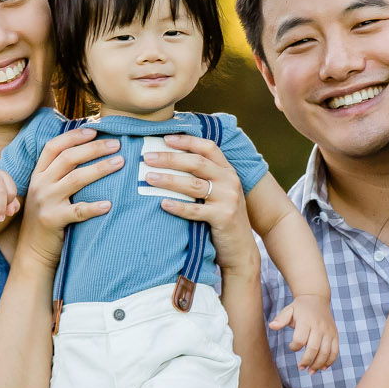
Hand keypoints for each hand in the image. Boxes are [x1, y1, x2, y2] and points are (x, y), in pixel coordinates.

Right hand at [13, 127, 123, 269]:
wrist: (33, 250)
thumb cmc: (48, 216)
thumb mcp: (47, 191)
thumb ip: (60, 174)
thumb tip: (90, 152)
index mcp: (38, 174)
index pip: (53, 147)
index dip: (74, 136)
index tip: (95, 130)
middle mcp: (39, 184)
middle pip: (68, 158)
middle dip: (94, 148)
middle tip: (117, 144)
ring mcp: (45, 202)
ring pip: (75, 179)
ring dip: (100, 168)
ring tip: (120, 162)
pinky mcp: (52, 220)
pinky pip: (77, 211)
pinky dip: (94, 207)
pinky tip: (109, 205)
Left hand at [146, 135, 255, 272]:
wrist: (241, 249)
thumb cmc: (222, 218)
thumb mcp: (220, 193)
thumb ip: (204, 177)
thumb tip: (170, 161)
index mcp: (228, 171)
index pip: (208, 147)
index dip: (187, 141)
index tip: (165, 138)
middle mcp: (230, 181)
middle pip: (197, 163)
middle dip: (170, 158)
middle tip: (147, 157)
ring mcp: (228, 199)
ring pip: (194, 185)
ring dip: (169, 180)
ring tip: (148, 178)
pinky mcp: (224, 217)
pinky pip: (196, 210)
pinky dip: (178, 207)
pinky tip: (163, 204)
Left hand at [270, 293, 338, 370]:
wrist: (317, 299)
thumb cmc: (299, 308)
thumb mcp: (288, 310)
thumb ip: (281, 319)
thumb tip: (272, 326)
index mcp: (306, 321)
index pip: (300, 339)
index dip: (294, 347)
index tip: (291, 347)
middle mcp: (319, 326)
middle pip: (314, 348)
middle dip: (307, 361)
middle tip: (301, 368)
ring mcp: (329, 331)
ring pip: (325, 352)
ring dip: (318, 364)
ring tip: (311, 371)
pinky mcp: (335, 335)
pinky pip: (335, 351)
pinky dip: (330, 361)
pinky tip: (323, 367)